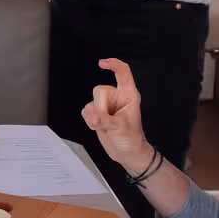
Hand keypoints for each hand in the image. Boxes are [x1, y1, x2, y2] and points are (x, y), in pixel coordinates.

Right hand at [82, 58, 153, 175]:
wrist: (127, 153)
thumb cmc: (132, 139)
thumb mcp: (121, 128)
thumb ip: (104, 121)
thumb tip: (91, 116)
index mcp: (128, 95)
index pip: (122, 72)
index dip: (113, 65)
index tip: (101, 63)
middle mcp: (116, 98)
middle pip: (100, 91)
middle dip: (100, 106)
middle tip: (107, 119)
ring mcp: (106, 106)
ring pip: (92, 102)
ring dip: (94, 115)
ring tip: (104, 125)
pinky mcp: (97, 114)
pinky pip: (86, 110)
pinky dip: (89, 119)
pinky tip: (97, 126)